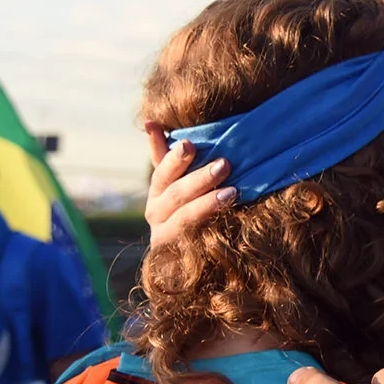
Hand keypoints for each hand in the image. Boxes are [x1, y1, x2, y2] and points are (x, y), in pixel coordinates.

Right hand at [144, 122, 233, 249]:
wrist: (184, 261)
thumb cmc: (188, 209)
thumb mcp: (179, 181)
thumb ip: (167, 155)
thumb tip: (150, 122)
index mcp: (158, 192)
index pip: (162, 172)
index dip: (174, 158)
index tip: (189, 143)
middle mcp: (156, 214)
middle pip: (175, 194)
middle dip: (199, 178)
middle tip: (224, 164)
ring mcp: (165, 237)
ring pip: (184, 218)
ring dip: (207, 204)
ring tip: (232, 192)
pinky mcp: (176, 257)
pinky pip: (193, 243)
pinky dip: (209, 230)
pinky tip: (229, 221)